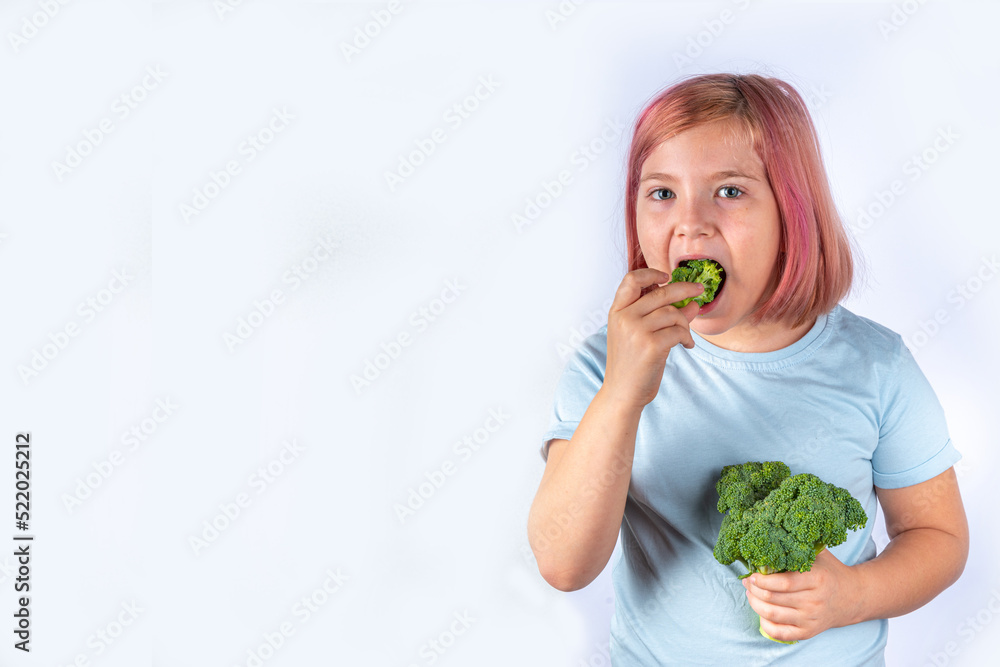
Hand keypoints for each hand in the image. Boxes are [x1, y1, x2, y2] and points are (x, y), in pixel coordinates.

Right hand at [603, 268, 702, 409]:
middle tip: (699, 290)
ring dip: (685, 324)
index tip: (666, 276)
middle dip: (685, 289)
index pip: (631, 280)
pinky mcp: (651, 345)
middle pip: (661, 292)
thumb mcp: (639, 336)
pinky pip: (679, 331)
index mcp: (617, 312)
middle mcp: (624, 317)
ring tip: (686, 336)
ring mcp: (636, 331)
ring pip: (673, 313)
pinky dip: (687, 337)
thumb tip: (691, 304)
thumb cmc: (631, 365)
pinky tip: (686, 346)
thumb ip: (660, 317)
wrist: (622, 393)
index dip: (651, 273)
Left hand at [742, 549, 862, 641]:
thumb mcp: (818, 555)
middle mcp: (814, 602)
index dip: (762, 580)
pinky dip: (765, 623)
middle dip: (754, 590)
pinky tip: (761, 612)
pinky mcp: (808, 633)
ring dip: (755, 604)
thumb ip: (797, 547)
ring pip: (772, 615)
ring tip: (751, 594)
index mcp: (817, 580)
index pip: (783, 583)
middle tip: (747, 582)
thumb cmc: (829, 572)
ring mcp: (811, 619)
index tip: (751, 575)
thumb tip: (769, 534)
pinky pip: (779, 633)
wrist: (853, 598)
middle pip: (773, 599)